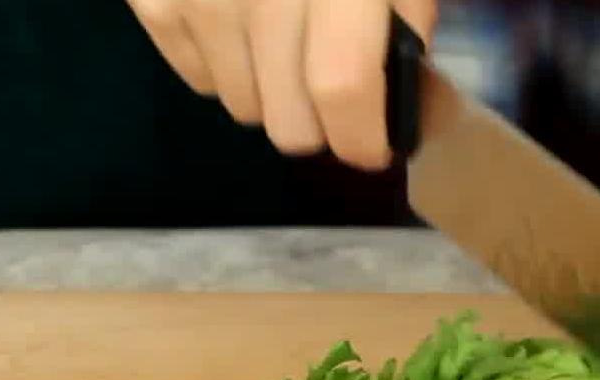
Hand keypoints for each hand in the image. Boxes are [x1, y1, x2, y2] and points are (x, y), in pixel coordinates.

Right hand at [124, 0, 436, 168]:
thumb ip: (402, 14)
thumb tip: (391, 92)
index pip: (340, 88)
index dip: (361, 137)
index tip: (373, 146)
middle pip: (287, 121)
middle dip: (320, 122)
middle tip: (333, 90)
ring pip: (242, 107)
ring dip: (271, 91)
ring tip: (285, 39)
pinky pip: (197, 78)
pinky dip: (226, 64)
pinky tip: (243, 19)